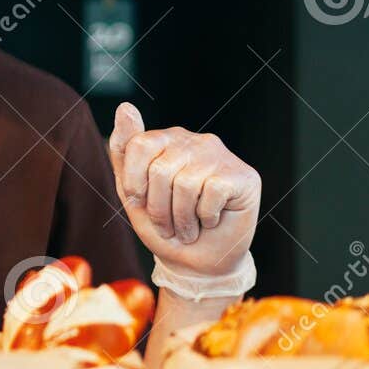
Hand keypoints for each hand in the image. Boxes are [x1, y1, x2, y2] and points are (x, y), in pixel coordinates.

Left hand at [107, 102, 260, 277]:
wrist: (196, 261)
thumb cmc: (163, 225)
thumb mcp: (132, 191)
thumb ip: (124, 150)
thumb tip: (125, 106)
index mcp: (165, 140)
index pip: (137, 145)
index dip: (134, 182)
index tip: (140, 202)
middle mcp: (194, 141)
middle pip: (160, 170)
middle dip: (158, 209)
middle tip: (168, 224)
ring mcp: (221, 156)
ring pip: (185, 184)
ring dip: (181, 218)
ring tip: (187, 227)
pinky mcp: (243, 175)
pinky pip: (212, 193)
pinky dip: (205, 217)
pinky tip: (211, 219)